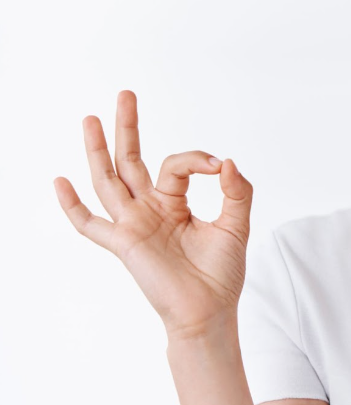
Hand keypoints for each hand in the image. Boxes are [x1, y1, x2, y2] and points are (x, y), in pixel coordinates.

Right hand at [53, 90, 253, 340]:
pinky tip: (60, 181)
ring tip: (91, 119)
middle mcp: (149, 209)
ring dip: (99, 151)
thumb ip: (237, 192)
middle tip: (126, 94)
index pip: (176, 165)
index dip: (197, 158)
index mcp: (174, 202)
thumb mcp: (236, 225)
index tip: (219, 166)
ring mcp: (133, 225)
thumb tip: (227, 162)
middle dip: (128, 128)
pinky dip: (73, 206)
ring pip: (109, 181)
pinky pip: (91, 225)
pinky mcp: (124, 244)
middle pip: (131, 161)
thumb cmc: (221, 273)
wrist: (210, 311)